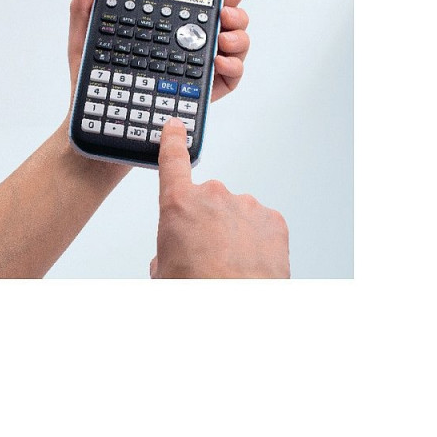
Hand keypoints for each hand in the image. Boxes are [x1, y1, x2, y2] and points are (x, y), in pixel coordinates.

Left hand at [67, 0, 249, 105]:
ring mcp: (196, 70)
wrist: (97, 124)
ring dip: (238, 38)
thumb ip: (84, 6)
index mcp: (165, 29)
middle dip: (235, 12)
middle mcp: (185, 47)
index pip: (196, 4)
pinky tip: (219, 62)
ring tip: (224, 37)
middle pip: (224, 22)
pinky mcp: (201, 94)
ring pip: (233, 47)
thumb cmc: (91, 84)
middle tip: (225, 12)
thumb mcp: (85, 41)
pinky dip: (233, 67)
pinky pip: (230, 78)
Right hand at [151, 118, 289, 278]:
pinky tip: (250, 264)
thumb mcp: (163, 273)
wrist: (235, 310)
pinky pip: (260, 225)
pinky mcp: (273, 220)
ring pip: (236, 215)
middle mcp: (213, 197)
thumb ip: (166, 251)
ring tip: (229, 266)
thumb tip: (176, 252)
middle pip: (207, 201)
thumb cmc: (197, 291)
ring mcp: (246, 206)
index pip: (173, 160)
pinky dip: (256, 241)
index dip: (174, 140)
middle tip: (205, 255)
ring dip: (233, 234)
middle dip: (206, 223)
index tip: (176, 126)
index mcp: (179, 204)